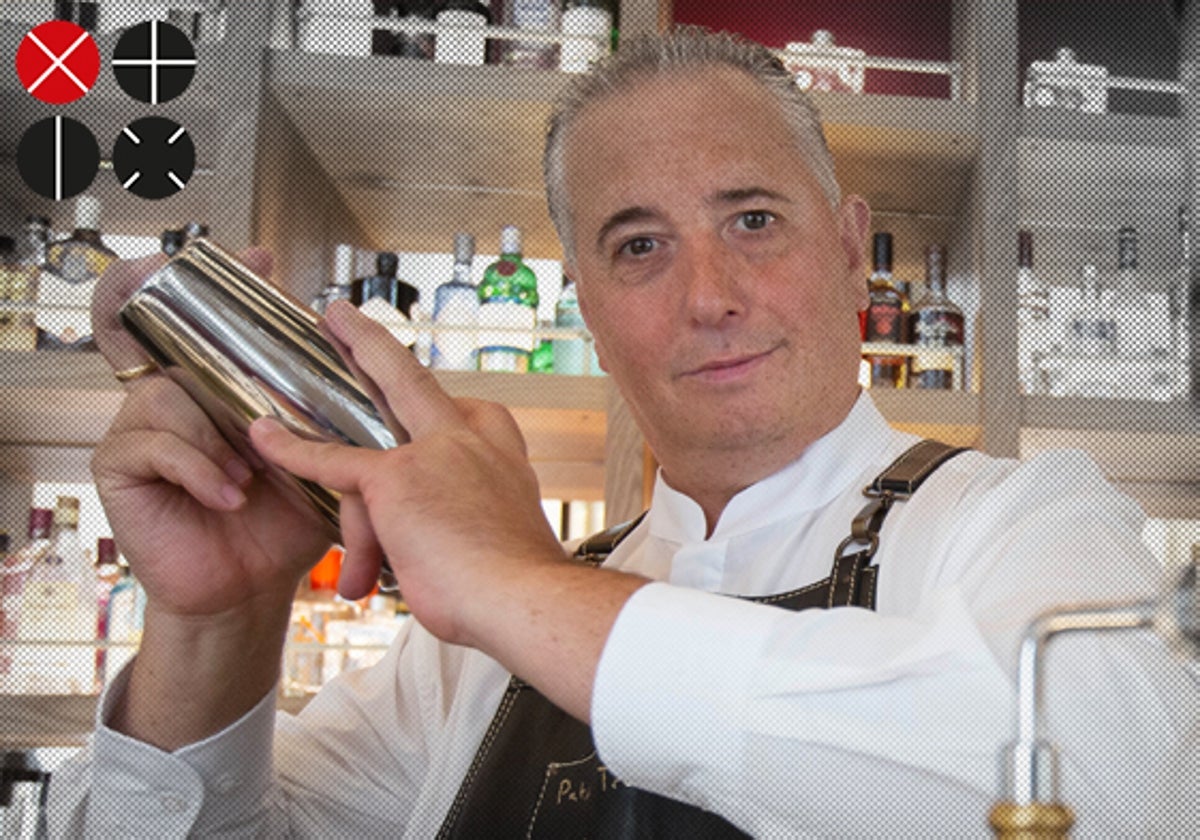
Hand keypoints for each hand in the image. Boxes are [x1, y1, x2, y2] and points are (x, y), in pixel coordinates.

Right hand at [90, 252, 330, 619]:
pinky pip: (154, 444)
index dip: (233, 283)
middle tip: (235, 337)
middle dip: (206, 333)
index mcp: (232, 390)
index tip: (262, 259)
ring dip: (218, 436)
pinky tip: (228, 496)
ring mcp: (147, 426)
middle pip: (182, 343)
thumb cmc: (285, 522)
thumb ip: (334, 424)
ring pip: (171, 394)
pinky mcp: (120, 464)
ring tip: (252, 475)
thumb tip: (370, 372)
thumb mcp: (323, 466)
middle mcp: (186, 396)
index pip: (222, 324)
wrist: (250, 590)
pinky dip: (199, 468)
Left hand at [250, 300, 569, 646]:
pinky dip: (294, 450)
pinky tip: (265, 436)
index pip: (474, 417)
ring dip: (350, 357)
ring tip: (327, 328)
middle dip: (379, 346)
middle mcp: (473, 443)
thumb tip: (452, 554)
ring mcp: (435, 453)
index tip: (435, 400)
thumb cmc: (519, 591)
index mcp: (503, 459)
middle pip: (419, 383)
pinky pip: (333, 462)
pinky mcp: (396, 480)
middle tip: (349, 320)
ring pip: (381, 403)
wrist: (524, 601)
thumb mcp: (507, 544)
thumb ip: (475, 528)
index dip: (447, 406)